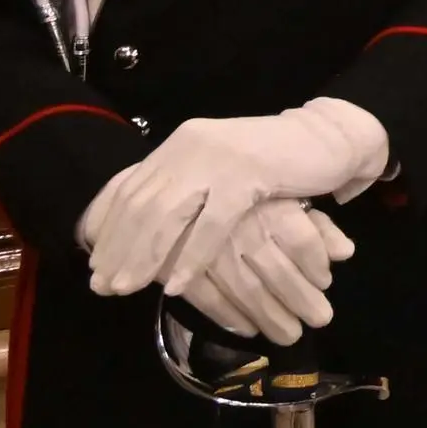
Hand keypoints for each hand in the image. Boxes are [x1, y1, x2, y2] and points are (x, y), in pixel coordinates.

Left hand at [80, 100, 386, 297]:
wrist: (329, 138)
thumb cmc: (275, 160)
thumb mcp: (219, 168)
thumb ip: (186, 186)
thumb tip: (147, 225)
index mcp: (181, 144)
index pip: (131, 190)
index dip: (110, 230)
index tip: (97, 265)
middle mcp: (191, 146)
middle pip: (141, 205)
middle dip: (119, 249)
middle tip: (104, 285)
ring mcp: (218, 159)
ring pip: (167, 215)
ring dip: (144, 256)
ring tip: (128, 288)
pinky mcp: (247, 174)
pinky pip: (210, 224)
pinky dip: (190, 257)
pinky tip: (176, 284)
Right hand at [163, 201, 351, 346]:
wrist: (167, 189)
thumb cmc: (239, 190)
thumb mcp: (283, 196)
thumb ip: (316, 224)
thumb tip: (345, 253)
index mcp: (269, 206)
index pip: (302, 240)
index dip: (316, 265)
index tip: (325, 283)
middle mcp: (243, 229)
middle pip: (277, 272)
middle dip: (300, 300)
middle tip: (320, 320)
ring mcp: (208, 251)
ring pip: (246, 291)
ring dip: (270, 317)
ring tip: (290, 336)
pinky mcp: (179, 269)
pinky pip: (208, 299)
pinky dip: (229, 318)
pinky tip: (248, 330)